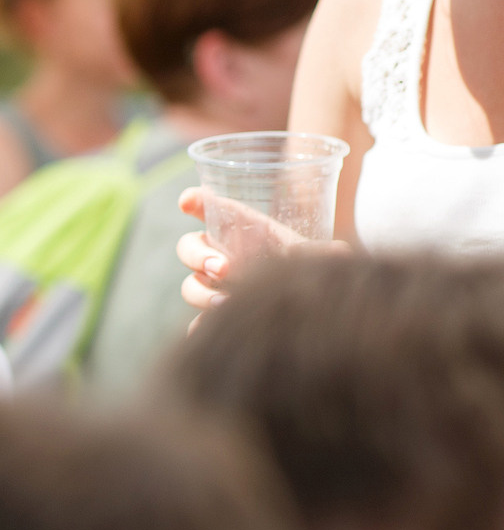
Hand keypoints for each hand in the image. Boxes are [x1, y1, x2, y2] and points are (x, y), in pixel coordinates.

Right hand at [177, 187, 348, 325]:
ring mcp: (210, 285)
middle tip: (223, 269)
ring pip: (190, 285)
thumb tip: (341, 252)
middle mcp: (217, 254)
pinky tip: (207, 328)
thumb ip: (319, 253)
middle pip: (188, 247)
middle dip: (199, 256)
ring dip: (202, 293)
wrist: (302, 304)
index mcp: (237, 229)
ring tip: (226, 302)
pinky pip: (194, 321)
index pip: (208, 207)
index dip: (194, 201)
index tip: (187, 202)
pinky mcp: (212, 314)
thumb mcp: (309, 255)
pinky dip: (198, 325)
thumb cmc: (301, 268)